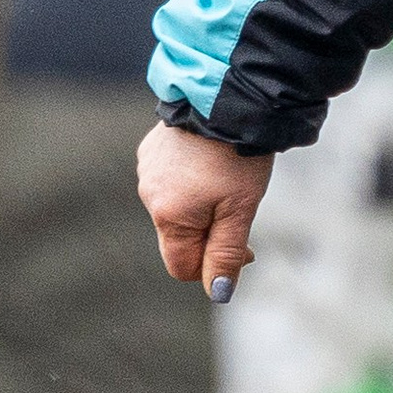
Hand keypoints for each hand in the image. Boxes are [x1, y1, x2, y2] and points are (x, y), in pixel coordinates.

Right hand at [137, 120, 272, 299]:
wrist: (227, 98)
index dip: (214, 268)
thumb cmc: (237, 157)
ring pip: (175, 208)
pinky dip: (190, 180)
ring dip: (200, 206)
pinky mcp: (152, 149)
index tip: (246, 249)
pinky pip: (170, 179)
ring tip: (227, 178)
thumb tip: (217, 293)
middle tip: (240, 209)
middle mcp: (149, 195)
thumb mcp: (240, 210)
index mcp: (168, 216)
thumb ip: (226, 253)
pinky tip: (210, 161)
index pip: (182, 266)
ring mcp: (147, 170)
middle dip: (210, 234)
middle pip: (179, 237)